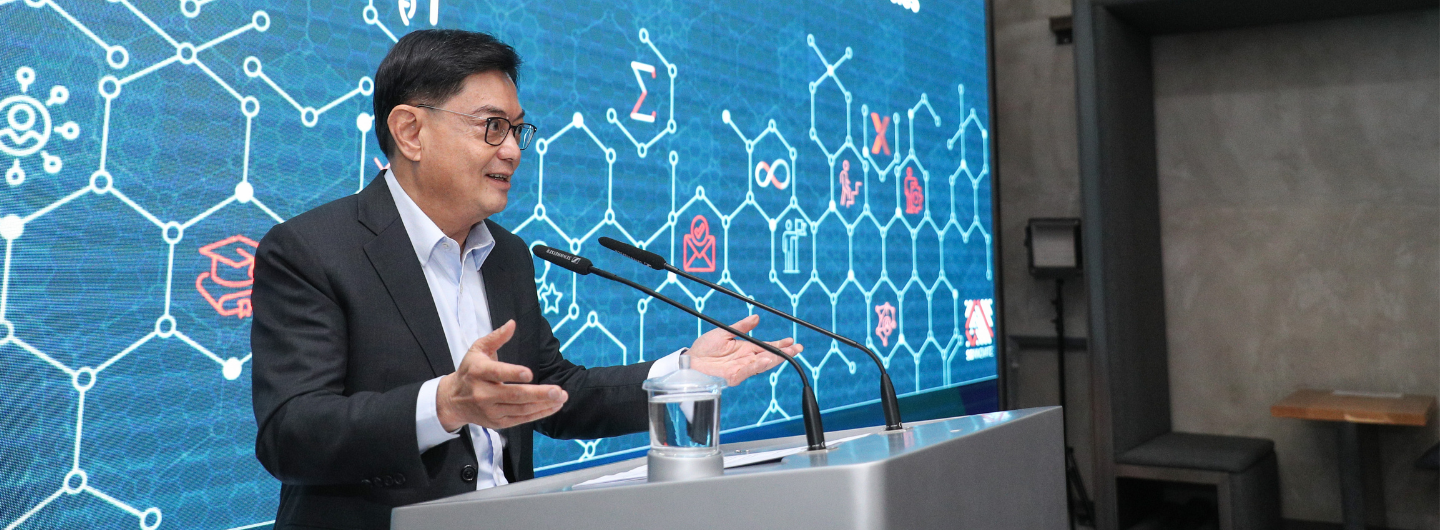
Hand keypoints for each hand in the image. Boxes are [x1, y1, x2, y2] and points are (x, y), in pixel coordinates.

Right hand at [435, 320, 567, 431]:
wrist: (453, 400)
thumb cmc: (470, 371)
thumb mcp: (478, 350)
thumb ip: (496, 337)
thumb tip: (512, 324)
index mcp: (478, 372)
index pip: (497, 373)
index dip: (513, 374)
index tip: (529, 373)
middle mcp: (483, 393)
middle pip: (514, 395)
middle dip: (538, 394)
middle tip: (557, 391)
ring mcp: (491, 410)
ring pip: (520, 409)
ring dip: (543, 404)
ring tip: (561, 397)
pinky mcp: (498, 422)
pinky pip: (521, 419)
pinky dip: (539, 414)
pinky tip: (553, 407)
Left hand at [686, 314, 801, 386]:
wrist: (689, 360)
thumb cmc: (704, 348)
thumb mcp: (724, 332)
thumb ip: (741, 326)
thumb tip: (756, 318)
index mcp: (745, 349)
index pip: (766, 347)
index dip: (780, 344)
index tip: (792, 341)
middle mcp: (745, 360)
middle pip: (769, 356)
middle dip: (784, 353)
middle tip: (798, 348)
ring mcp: (740, 369)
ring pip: (762, 365)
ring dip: (774, 359)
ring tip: (786, 353)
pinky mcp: (733, 376)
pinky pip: (748, 371)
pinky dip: (758, 366)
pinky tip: (767, 360)